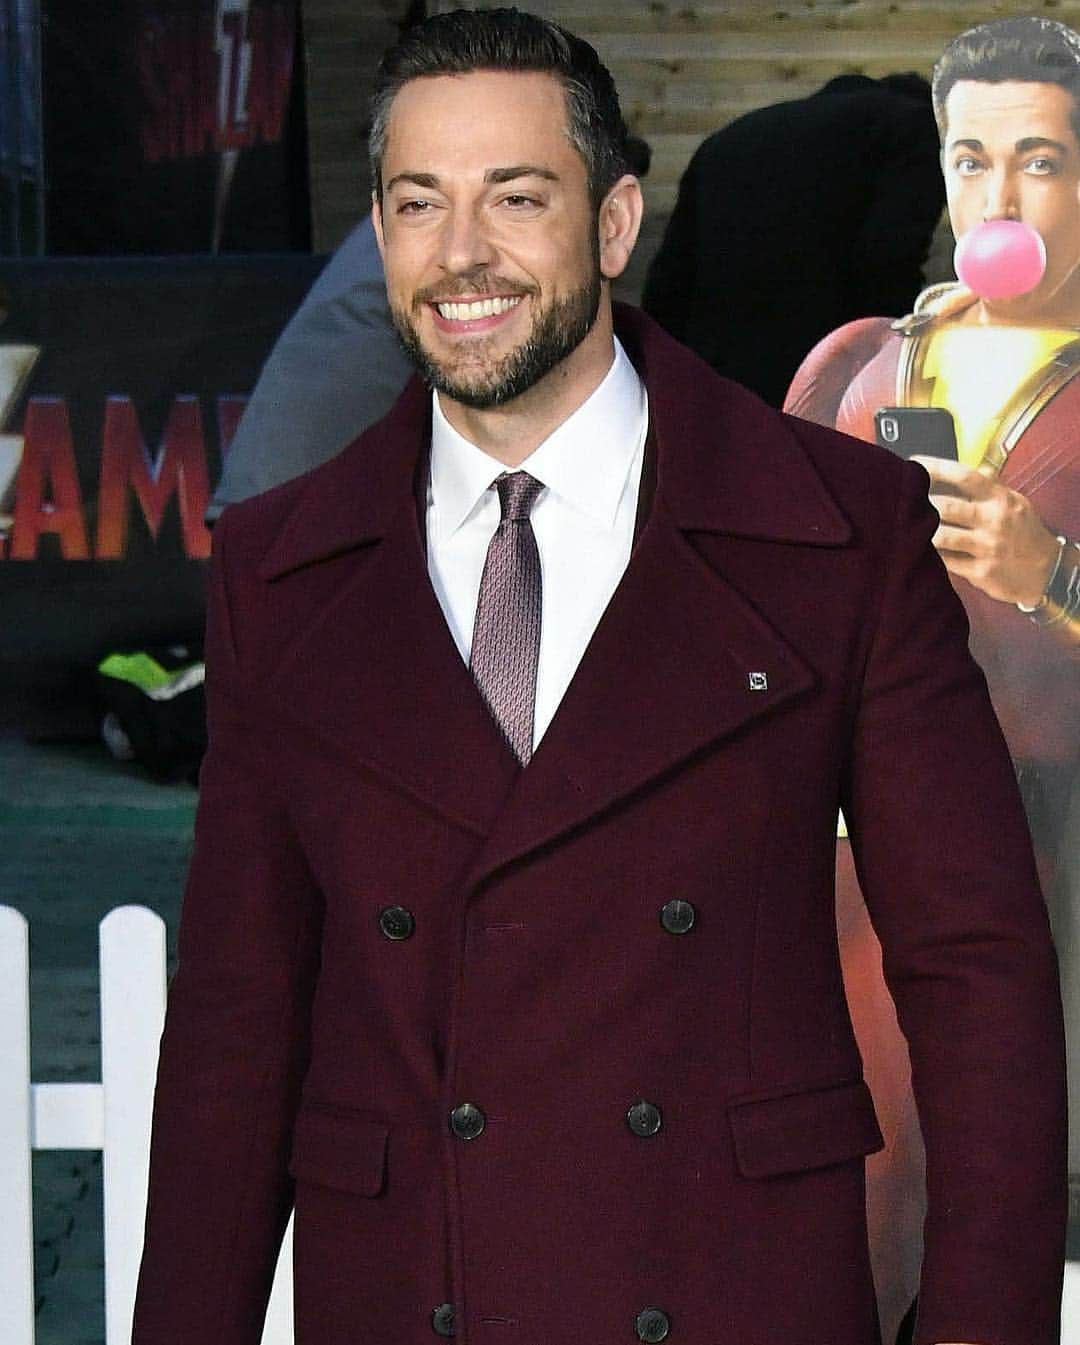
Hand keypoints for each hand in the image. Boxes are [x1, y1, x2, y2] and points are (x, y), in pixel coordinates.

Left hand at [911, 455, 1060, 606]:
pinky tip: (921, 550)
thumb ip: (992, 486)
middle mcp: (994, 521)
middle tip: (903, 501)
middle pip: (946, 507)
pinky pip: (946, 561)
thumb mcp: (1016, 503)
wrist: (1046, 571)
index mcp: (1000, 499)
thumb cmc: (1024, 533)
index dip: (937, 467)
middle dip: (920, 503)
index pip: (966, 476)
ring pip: (941, 536)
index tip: (914, 462)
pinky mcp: (981, 572)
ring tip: (908, 526)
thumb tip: (974, 468)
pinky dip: (931, 555)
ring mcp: (987, 548)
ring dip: (921, 532)